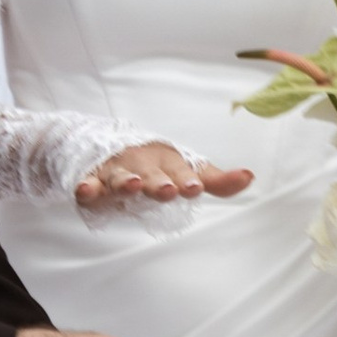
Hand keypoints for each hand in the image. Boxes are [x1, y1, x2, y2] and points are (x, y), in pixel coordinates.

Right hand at [74, 140, 254, 212]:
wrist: (107, 145)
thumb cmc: (155, 163)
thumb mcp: (184, 169)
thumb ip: (215, 179)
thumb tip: (250, 176)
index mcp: (167, 162)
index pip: (180, 171)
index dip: (186, 179)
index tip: (193, 187)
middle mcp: (143, 165)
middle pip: (150, 174)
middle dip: (158, 182)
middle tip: (168, 190)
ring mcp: (116, 171)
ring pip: (119, 177)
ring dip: (124, 181)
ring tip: (131, 186)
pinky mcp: (93, 180)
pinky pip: (88, 184)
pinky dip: (86, 187)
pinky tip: (85, 191)